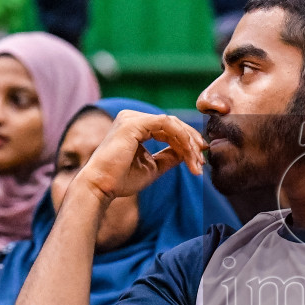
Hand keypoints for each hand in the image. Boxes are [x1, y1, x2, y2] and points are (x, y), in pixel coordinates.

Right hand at [74, 109, 206, 202]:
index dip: (187, 142)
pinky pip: (166, 124)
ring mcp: (132, 118)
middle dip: (191, 141)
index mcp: (135, 127)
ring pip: (172, 124)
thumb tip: (188, 152)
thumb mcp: (153, 167)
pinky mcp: (134, 123)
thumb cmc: (122, 180)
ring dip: (188, 143)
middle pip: (172, 124)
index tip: (200, 158)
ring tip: (196, 162)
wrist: (101, 187)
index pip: (168, 129)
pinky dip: (181, 138)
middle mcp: (132, 118)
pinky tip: (188, 152)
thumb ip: (169, 156)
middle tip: (202, 159)